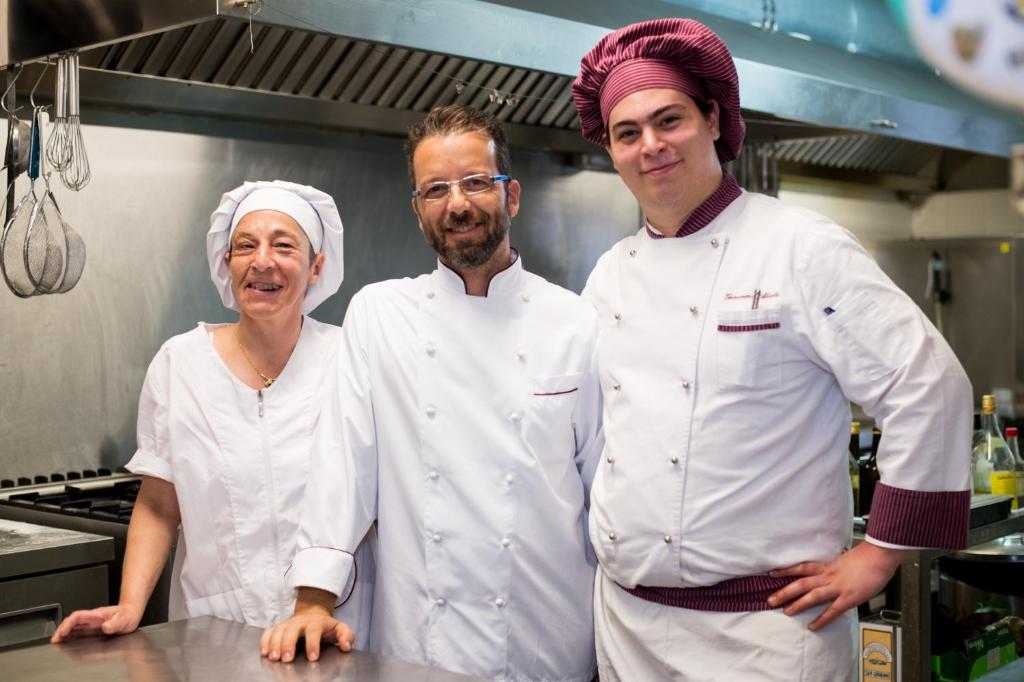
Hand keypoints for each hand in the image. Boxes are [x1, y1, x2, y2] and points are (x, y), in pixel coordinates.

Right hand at [50, 604, 143, 642]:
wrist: (131, 613)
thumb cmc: (127, 615)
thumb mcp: (124, 619)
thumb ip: (115, 623)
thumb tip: (106, 627)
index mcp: (97, 615)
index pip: (78, 616)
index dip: (69, 623)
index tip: (63, 632)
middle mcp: (92, 618)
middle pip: (72, 621)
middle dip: (62, 629)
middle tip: (55, 639)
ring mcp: (91, 623)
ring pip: (73, 626)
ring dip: (64, 632)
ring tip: (56, 641)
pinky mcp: (92, 628)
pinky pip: (78, 630)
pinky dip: (70, 635)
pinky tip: (66, 640)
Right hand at [260, 589, 353, 662]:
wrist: (313, 614)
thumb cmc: (326, 626)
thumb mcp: (340, 628)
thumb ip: (346, 636)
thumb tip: (346, 646)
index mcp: (316, 621)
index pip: (314, 630)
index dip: (313, 643)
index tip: (313, 657)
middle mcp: (300, 621)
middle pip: (292, 629)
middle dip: (288, 644)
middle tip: (287, 659)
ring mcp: (288, 623)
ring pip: (278, 630)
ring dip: (274, 644)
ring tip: (274, 658)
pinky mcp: (278, 628)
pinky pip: (268, 632)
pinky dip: (264, 641)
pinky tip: (264, 652)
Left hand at [766, 542, 908, 629]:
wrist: (879, 555)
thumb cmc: (868, 556)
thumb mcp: (847, 560)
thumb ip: (838, 567)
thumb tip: (836, 570)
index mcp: (828, 566)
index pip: (802, 567)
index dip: (786, 570)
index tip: (772, 574)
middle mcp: (828, 576)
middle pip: (801, 583)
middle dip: (785, 591)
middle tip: (770, 599)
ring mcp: (837, 587)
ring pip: (812, 596)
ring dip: (797, 604)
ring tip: (786, 611)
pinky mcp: (848, 598)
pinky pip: (831, 611)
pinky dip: (821, 620)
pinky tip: (812, 626)